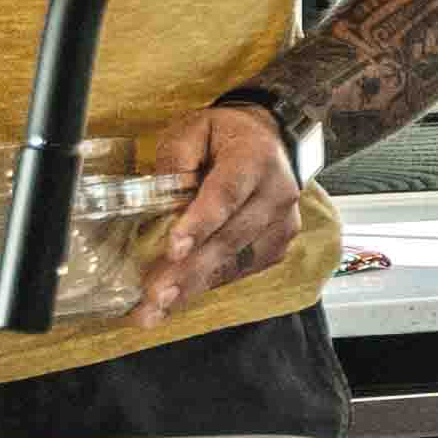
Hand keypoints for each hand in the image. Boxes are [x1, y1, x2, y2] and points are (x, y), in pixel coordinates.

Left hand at [128, 99, 304, 320]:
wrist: (270, 141)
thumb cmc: (225, 136)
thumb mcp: (194, 129)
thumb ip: (176, 157)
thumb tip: (163, 197)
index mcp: (254, 159)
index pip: (226, 195)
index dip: (199, 224)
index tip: (173, 249)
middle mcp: (276, 194)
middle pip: (230, 238)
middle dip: (189, 271)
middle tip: (155, 296)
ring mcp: (282, 223)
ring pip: (236, 262)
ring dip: (194, 287)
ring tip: (156, 309)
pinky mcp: (278, 245)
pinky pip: (242, 270)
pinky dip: (210, 284)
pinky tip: (180, 296)